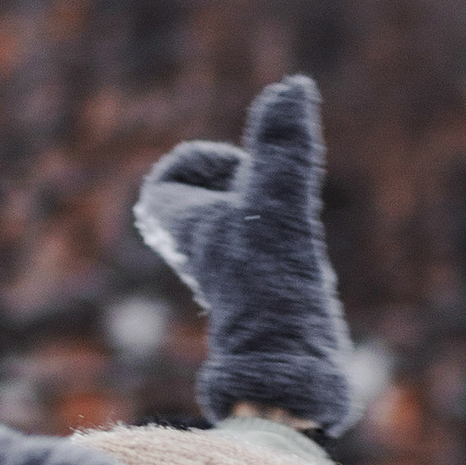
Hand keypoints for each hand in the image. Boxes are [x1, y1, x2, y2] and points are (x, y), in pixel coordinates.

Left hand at [132, 75, 354, 434]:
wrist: (285, 378)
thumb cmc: (269, 290)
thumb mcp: (278, 202)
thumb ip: (282, 145)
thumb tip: (293, 85)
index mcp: (185, 231)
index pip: (164, 186)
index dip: (200, 165)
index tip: (239, 174)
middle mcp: (201, 261)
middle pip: (202, 208)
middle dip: (240, 191)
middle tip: (267, 201)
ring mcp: (230, 288)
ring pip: (236, 238)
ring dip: (265, 225)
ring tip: (287, 238)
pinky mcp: (259, 312)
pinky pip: (260, 269)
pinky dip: (280, 259)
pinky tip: (301, 276)